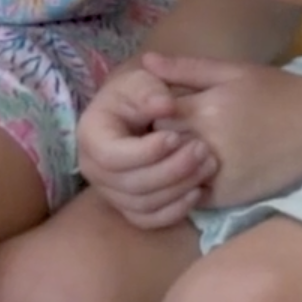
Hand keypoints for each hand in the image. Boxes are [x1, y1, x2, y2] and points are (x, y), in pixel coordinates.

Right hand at [76, 62, 217, 229]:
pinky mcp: (130, 205)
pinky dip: (175, 211)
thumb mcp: (144, 82)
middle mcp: (94, 170)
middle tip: (203, 149)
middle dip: (171, 169)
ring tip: (209, 164)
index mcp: (91, 137)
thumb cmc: (142, 93)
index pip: (111, 156)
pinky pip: (149, 220)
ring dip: (179, 188)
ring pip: (142, 205)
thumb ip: (151, 91)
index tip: (175, 136)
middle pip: (130, 184)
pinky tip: (199, 191)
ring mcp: (110, 191)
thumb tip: (165, 106)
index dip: (145, 151)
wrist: (142, 111)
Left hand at [139, 53, 301, 208]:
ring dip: (169, 167)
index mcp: (207, 108)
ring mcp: (218, 174)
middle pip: (157, 148)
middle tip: (162, 136)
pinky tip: (197, 174)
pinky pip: (191, 197)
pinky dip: (188, 187)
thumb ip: (188, 68)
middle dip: (155, 142)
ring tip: (177, 155)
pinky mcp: (228, 196)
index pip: (154, 115)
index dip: (151, 114)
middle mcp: (208, 143)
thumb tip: (146, 61)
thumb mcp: (235, 72)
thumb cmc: (279, 92)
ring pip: (170, 176)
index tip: (155, 113)